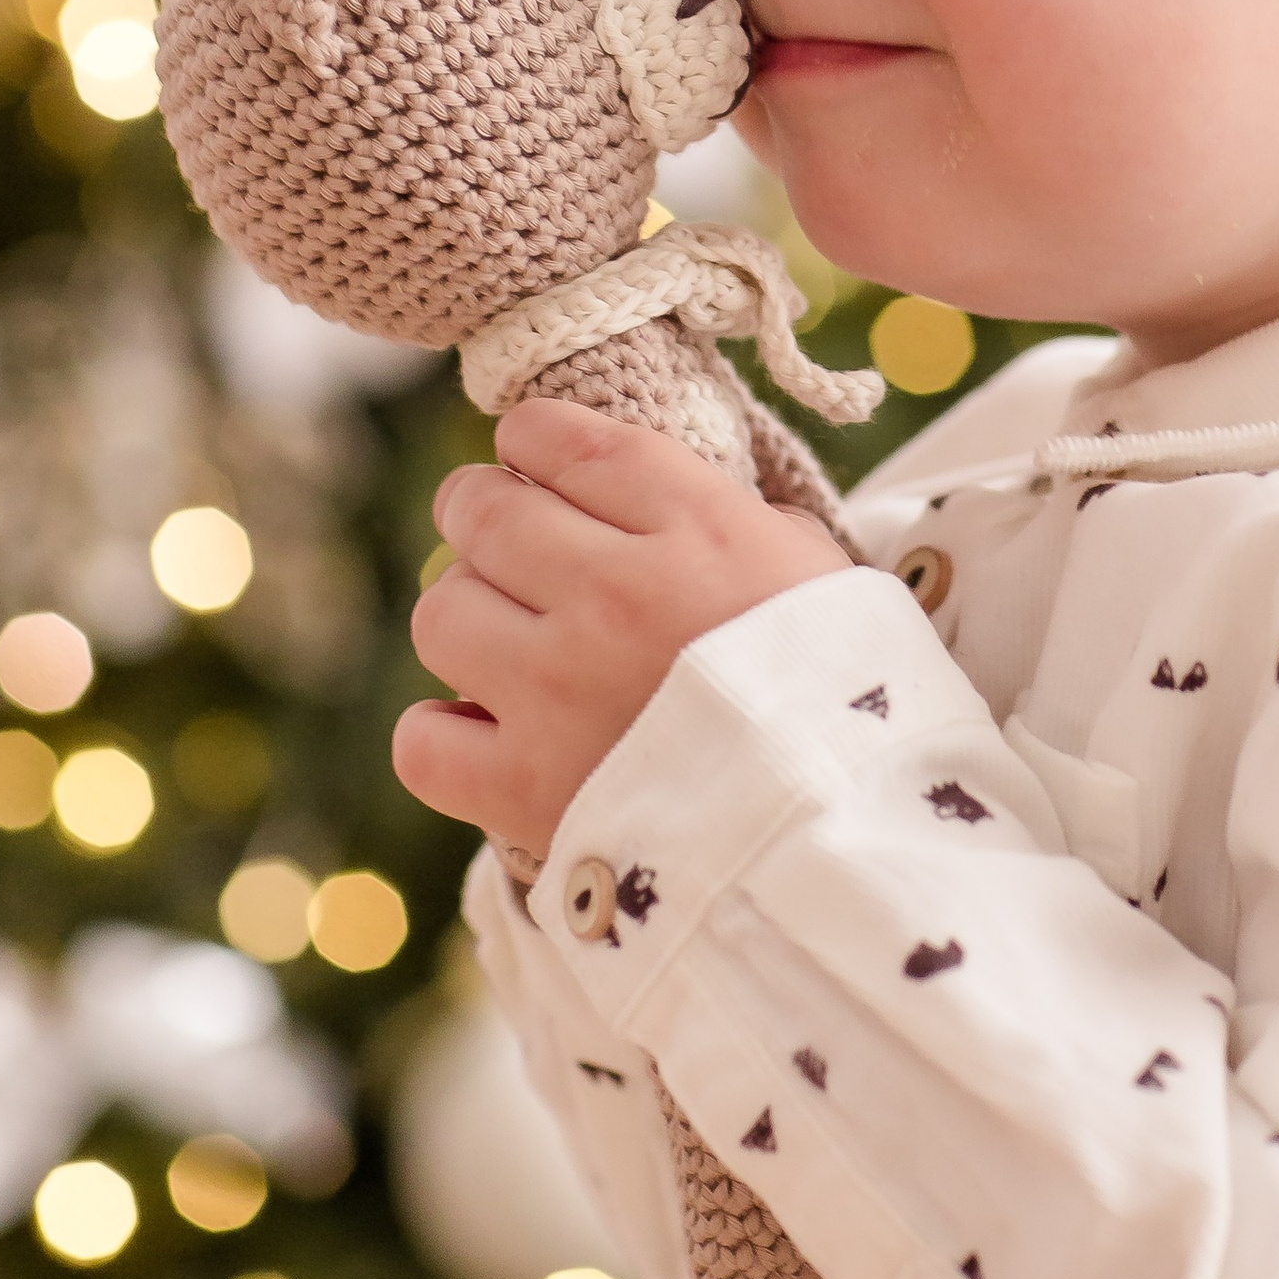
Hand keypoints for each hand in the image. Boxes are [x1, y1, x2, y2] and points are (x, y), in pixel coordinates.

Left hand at [391, 397, 851, 861]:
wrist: (850, 840)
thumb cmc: (856, 702)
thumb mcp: (821, 574)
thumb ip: (739, 526)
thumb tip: (669, 507)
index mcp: (696, 529)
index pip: (568, 442)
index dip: (531, 437)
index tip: (528, 451)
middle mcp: (611, 593)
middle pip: (486, 512)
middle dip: (477, 508)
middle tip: (490, 526)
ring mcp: (556, 690)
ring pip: (441, 612)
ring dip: (463, 615)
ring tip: (496, 634)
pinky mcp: (524, 788)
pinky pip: (423, 739)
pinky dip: (441, 733)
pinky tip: (480, 729)